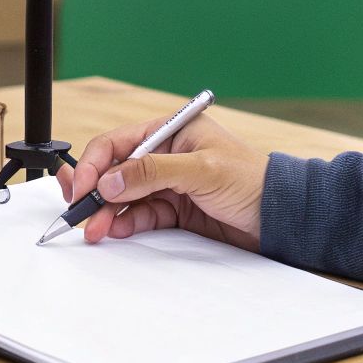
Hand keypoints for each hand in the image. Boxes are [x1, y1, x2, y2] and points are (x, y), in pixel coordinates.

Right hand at [55, 112, 267, 249]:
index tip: (83, 187)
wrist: (282, 217)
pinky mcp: (175, 210)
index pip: (119, 143)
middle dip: (96, 192)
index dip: (96, 164)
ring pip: (125, 197)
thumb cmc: (253, 181)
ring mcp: (168, 184)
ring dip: (107, 213)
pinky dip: (126, 224)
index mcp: (170, 132)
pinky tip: (117, 231)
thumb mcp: (201, 170)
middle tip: (80, 212)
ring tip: (96, 230)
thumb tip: (110, 180)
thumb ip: (152, 173)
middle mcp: (166, 156)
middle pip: (116, 172)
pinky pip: (141, 216)